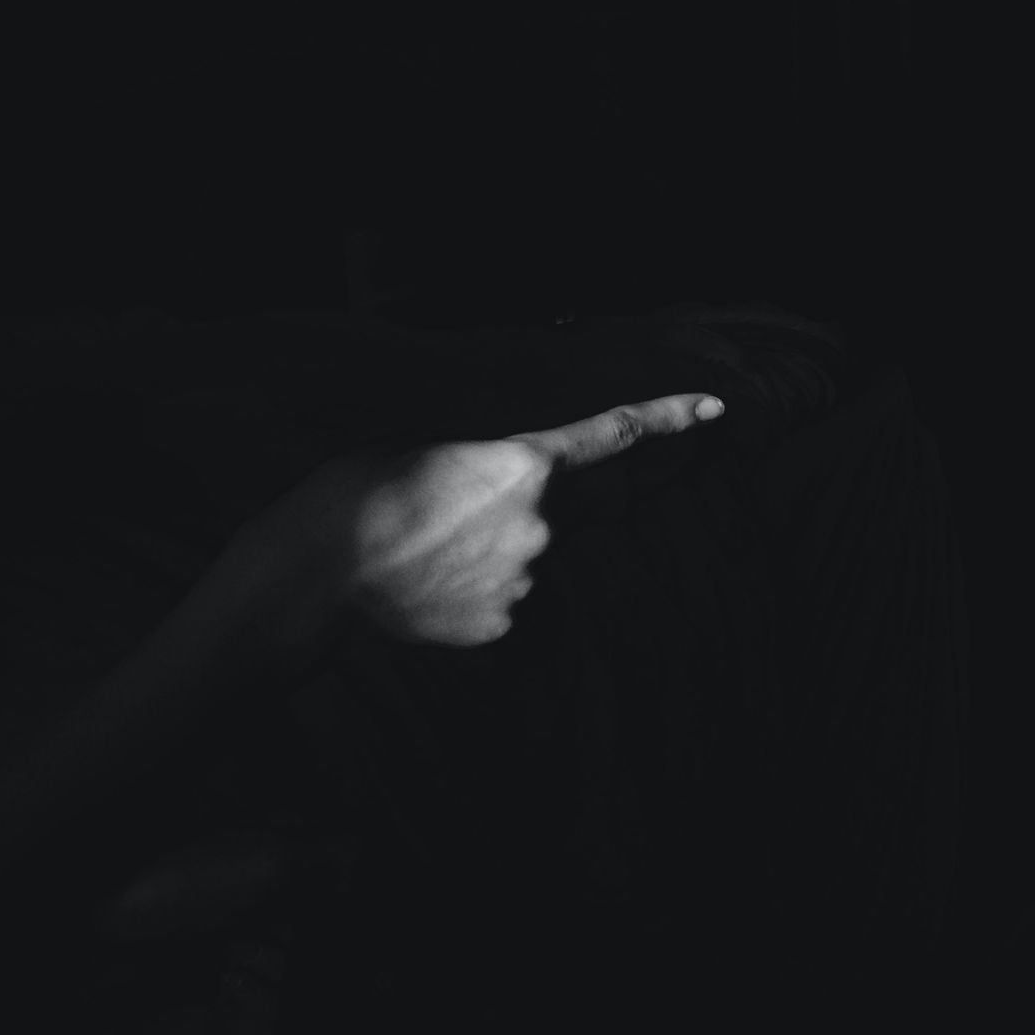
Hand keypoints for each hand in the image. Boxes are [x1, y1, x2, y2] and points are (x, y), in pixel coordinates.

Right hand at [218, 392, 725, 651]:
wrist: (318, 575)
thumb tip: (508, 493)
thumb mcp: (427, 452)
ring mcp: (528, 579)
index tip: (715, 410)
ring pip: (523, 563)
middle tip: (436, 520)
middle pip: (551, 513)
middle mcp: (541, 522)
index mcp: (522, 461)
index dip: (669, 417)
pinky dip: (470, 599)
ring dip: (481, 559)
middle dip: (508, 516)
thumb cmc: (357, 495)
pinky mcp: (507, 625)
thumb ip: (488, 469)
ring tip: (416, 557)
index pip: (612, 434)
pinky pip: (503, 606)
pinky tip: (423, 593)